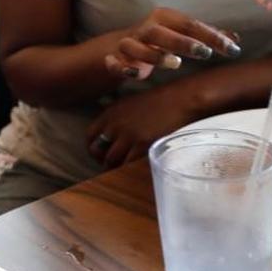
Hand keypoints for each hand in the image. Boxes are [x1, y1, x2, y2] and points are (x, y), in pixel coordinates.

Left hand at [86, 83, 207, 167]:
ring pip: (110, 160)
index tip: (99, 155)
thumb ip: (119, 118)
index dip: (92, 148)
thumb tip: (113, 133)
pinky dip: (127, 170)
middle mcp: (115, 123)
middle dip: (101, 160)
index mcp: (111, 112)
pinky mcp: (142, 144)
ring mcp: (128, 135)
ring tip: (122, 171)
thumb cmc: (161, 101)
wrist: (181, 99)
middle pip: (97, 150)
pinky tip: (132, 171)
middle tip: (110, 166)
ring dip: (114, 168)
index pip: (89, 135)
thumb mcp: (132, 104)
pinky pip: (126, 164)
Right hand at [105, 7, 239, 80]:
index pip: (189, 24)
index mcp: (164, 18)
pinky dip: (121, 68)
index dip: (211, 36)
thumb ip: (207, 37)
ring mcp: (129, 44)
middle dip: (181, 42)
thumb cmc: (161, 40)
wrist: (123, 46)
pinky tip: (135, 74)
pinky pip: (114, 63)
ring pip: (135, 47)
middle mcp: (145, 29)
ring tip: (175, 64)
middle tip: (204, 53)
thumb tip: (236, 39)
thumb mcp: (184, 34)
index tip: (232, 50)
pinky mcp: (115, 60)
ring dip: (153, 55)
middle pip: (159, 32)